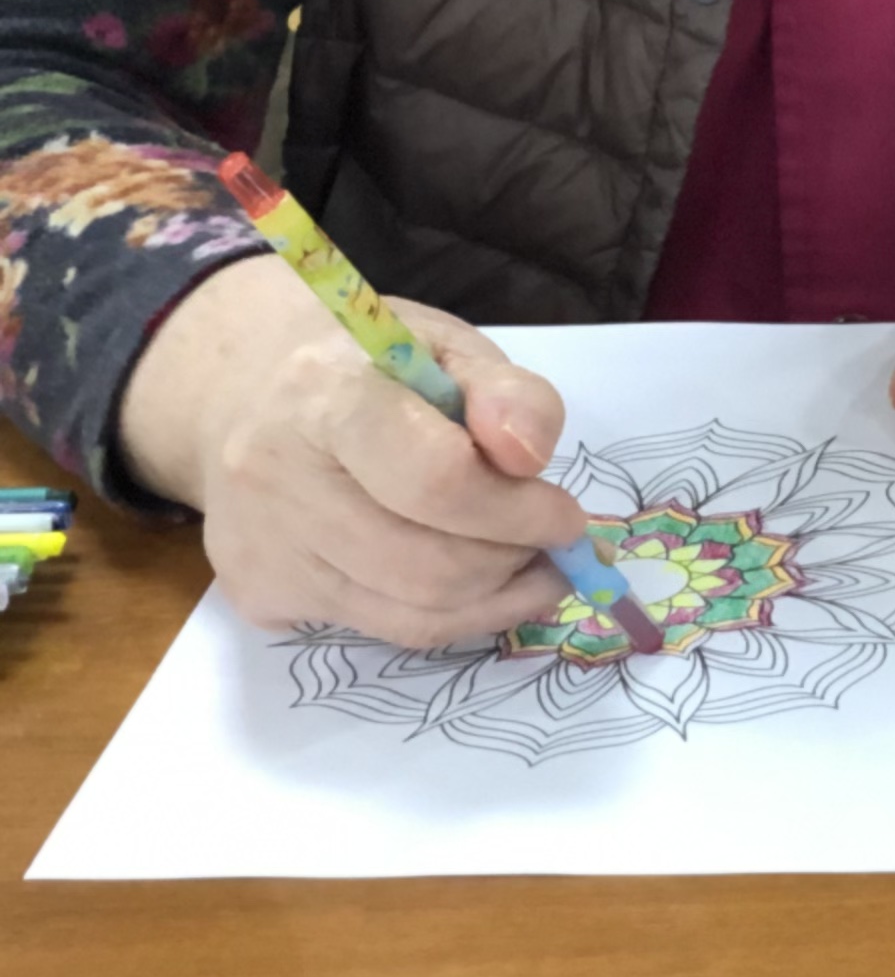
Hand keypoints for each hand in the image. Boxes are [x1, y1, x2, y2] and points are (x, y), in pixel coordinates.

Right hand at [114, 253, 593, 644]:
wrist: (244, 393)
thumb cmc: (368, 367)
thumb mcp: (448, 348)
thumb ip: (508, 394)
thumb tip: (531, 456)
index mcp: (325, 394)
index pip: (435, 480)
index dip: (520, 511)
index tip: (568, 515)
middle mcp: (274, 476)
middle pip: (427, 565)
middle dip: (515, 562)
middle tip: (555, 543)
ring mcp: (260, 545)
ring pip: (411, 614)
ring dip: (495, 597)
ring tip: (529, 564)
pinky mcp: (258, 592)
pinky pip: (380, 627)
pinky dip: (449, 615)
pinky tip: (471, 580)